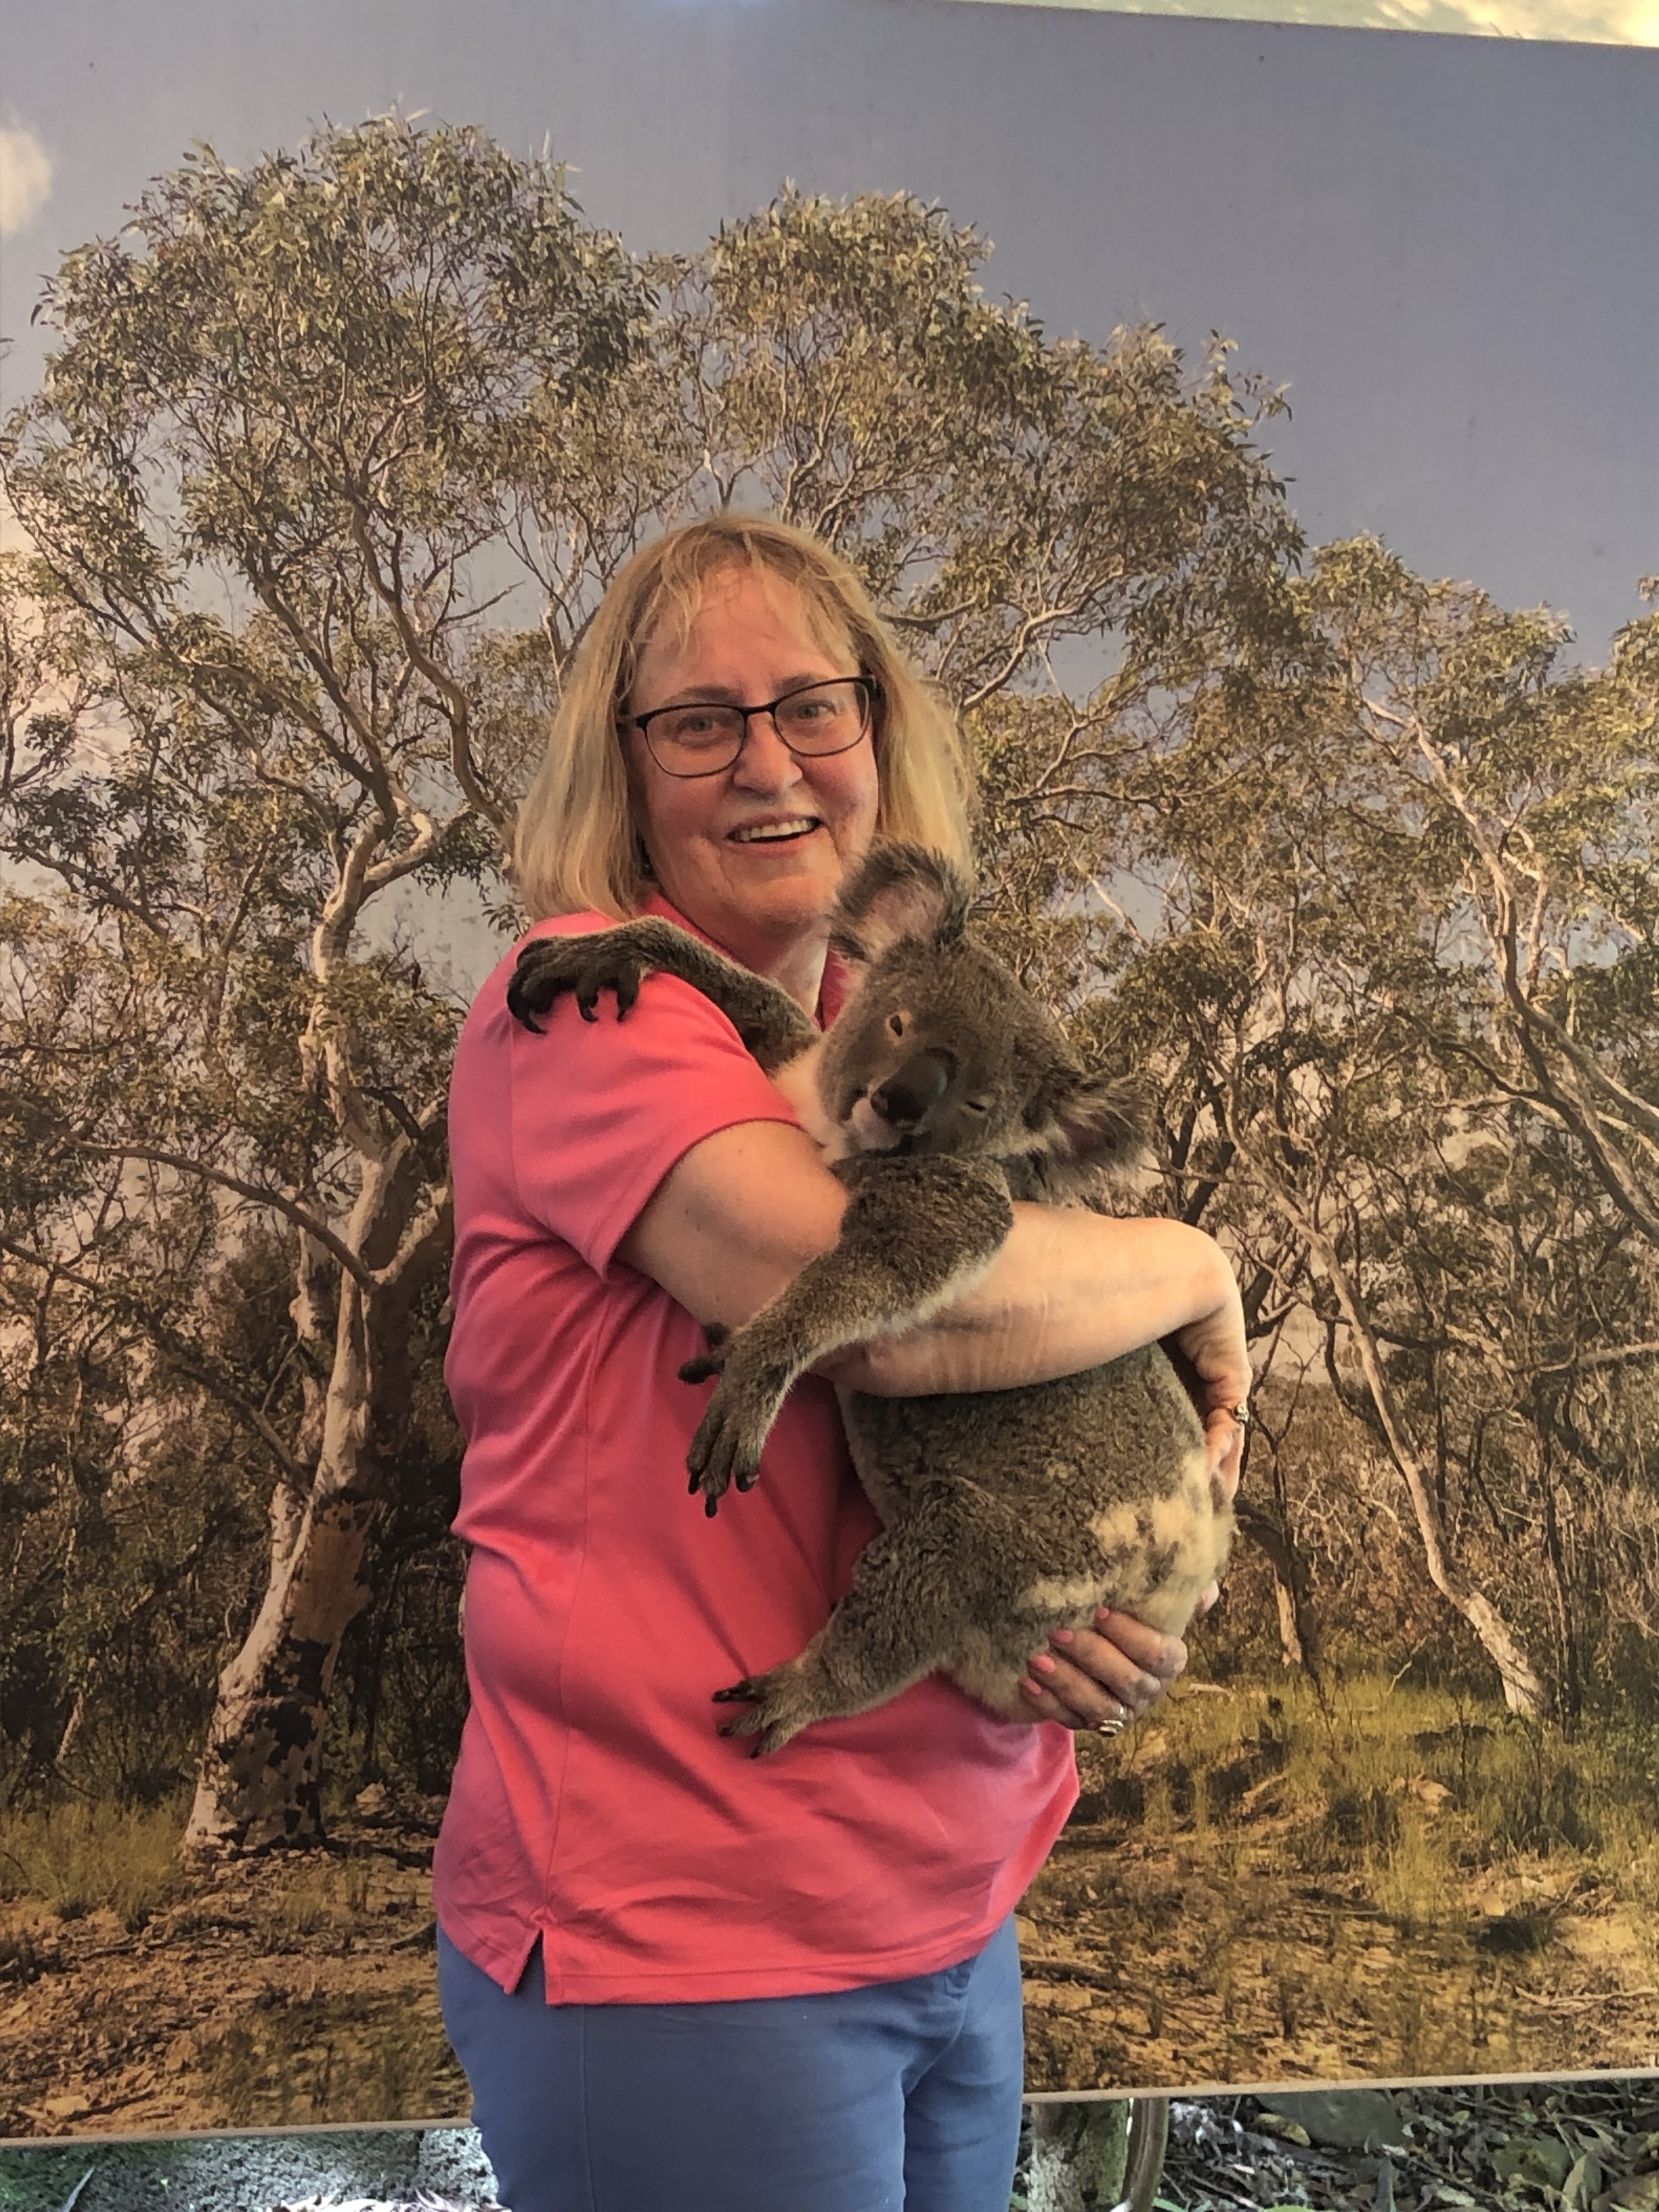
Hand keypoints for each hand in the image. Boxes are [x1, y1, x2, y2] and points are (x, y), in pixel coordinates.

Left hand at [1018, 1607, 1186, 1732]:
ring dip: (1066, 1682)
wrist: (1094, 1639)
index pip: (1158, 1653)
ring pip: (1098, 1706)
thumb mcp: (1149, 1600)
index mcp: (1170, 1659)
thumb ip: (1176, 1592)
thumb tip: (1208, 1588)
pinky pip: (1069, 1720)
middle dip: (1091, 1655)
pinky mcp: (1088, 1724)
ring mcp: (1119, 1713)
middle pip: (1126, 1680)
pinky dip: (1048, 1703)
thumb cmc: (1124, 1612)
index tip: (1100, 1608)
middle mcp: (1148, 1690)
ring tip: (1036, 1659)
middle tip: (1058, 1630)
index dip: (1130, 1634)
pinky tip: (1027, 1682)